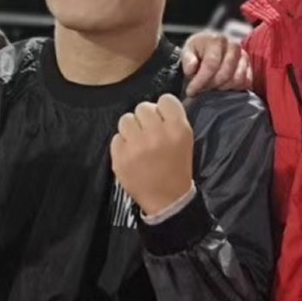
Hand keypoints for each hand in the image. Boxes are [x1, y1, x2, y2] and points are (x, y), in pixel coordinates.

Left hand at [110, 94, 193, 215]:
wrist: (167, 200)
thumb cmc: (176, 170)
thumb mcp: (185, 141)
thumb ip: (173, 120)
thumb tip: (157, 105)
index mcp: (178, 129)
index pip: (165, 100)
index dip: (162, 109)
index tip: (161, 117)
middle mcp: (157, 134)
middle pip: (143, 107)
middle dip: (145, 119)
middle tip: (148, 133)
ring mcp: (136, 145)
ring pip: (126, 119)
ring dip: (131, 129)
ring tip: (138, 143)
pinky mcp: (120, 157)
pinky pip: (116, 138)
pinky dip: (122, 145)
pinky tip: (132, 155)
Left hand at [181, 31, 251, 96]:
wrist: (210, 46)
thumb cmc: (198, 50)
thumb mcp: (187, 51)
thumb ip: (187, 60)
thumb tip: (191, 69)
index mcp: (217, 40)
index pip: (211, 64)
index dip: (201, 81)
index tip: (191, 91)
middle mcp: (233, 46)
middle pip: (225, 74)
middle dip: (211, 86)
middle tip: (201, 89)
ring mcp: (243, 56)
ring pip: (237, 80)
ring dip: (222, 88)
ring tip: (211, 87)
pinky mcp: (249, 66)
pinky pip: (246, 82)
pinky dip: (234, 88)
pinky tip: (222, 87)